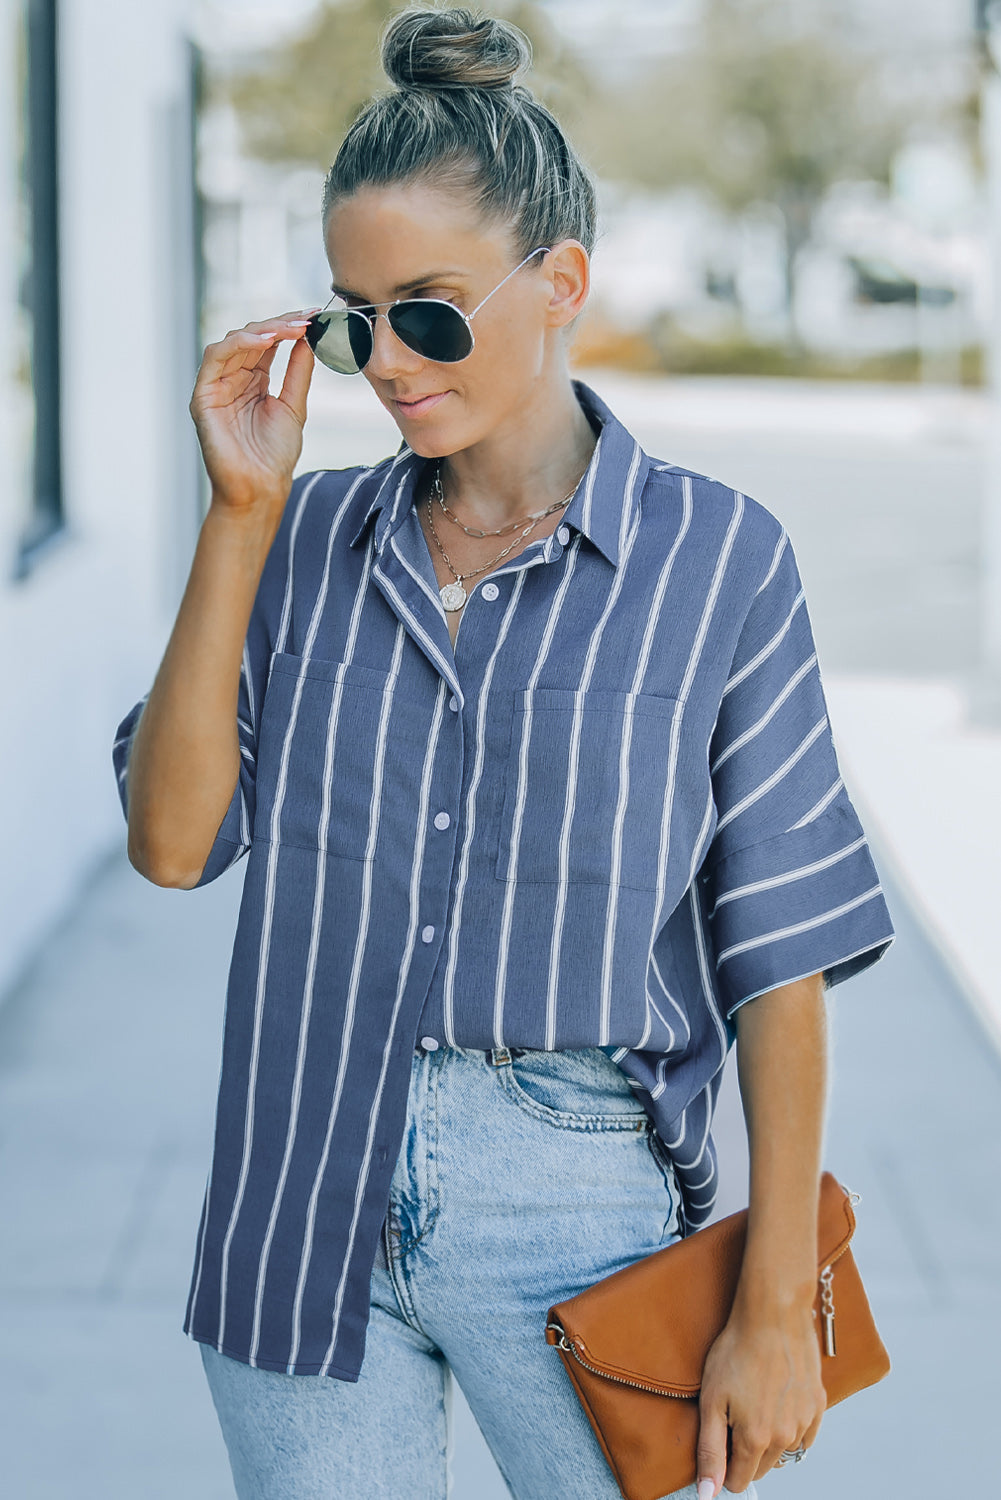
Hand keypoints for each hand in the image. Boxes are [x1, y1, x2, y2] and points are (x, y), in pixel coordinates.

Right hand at [188, 310, 319, 514]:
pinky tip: (264, 340)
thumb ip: (298, 372)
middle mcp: (233, 380)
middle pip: (251, 338)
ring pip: (233, 342)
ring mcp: (216, 386)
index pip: (268, 344)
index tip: (313, 316)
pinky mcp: (203, 396)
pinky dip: (239, 344)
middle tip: (305, 318)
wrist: (260, 489)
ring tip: (290, 328)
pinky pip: (215, 358)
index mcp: (254, 381)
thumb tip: (308, 338)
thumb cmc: (275, 456)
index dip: (288, 327)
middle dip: (279, 324)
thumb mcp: (293, 406)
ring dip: (262, 330)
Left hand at [695, 1302, 825, 1496]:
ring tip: (754, 1402)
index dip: (724, 1466)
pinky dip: (790, 1428)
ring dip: (768, 1439)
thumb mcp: (711, 1400)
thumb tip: (708, 1494)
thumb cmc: (736, 1351)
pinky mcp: (818, 1405)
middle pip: (762, 1468)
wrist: (772, 1314)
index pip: (739, 1481)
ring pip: (783, 1452)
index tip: (720, 1438)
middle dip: (745, 1453)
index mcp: (756, 1440)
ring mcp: (805, 1421)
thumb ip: (710, 1451)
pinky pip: (804, 1435)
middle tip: (734, 1415)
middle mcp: (785, 1437)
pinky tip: (777, 1403)